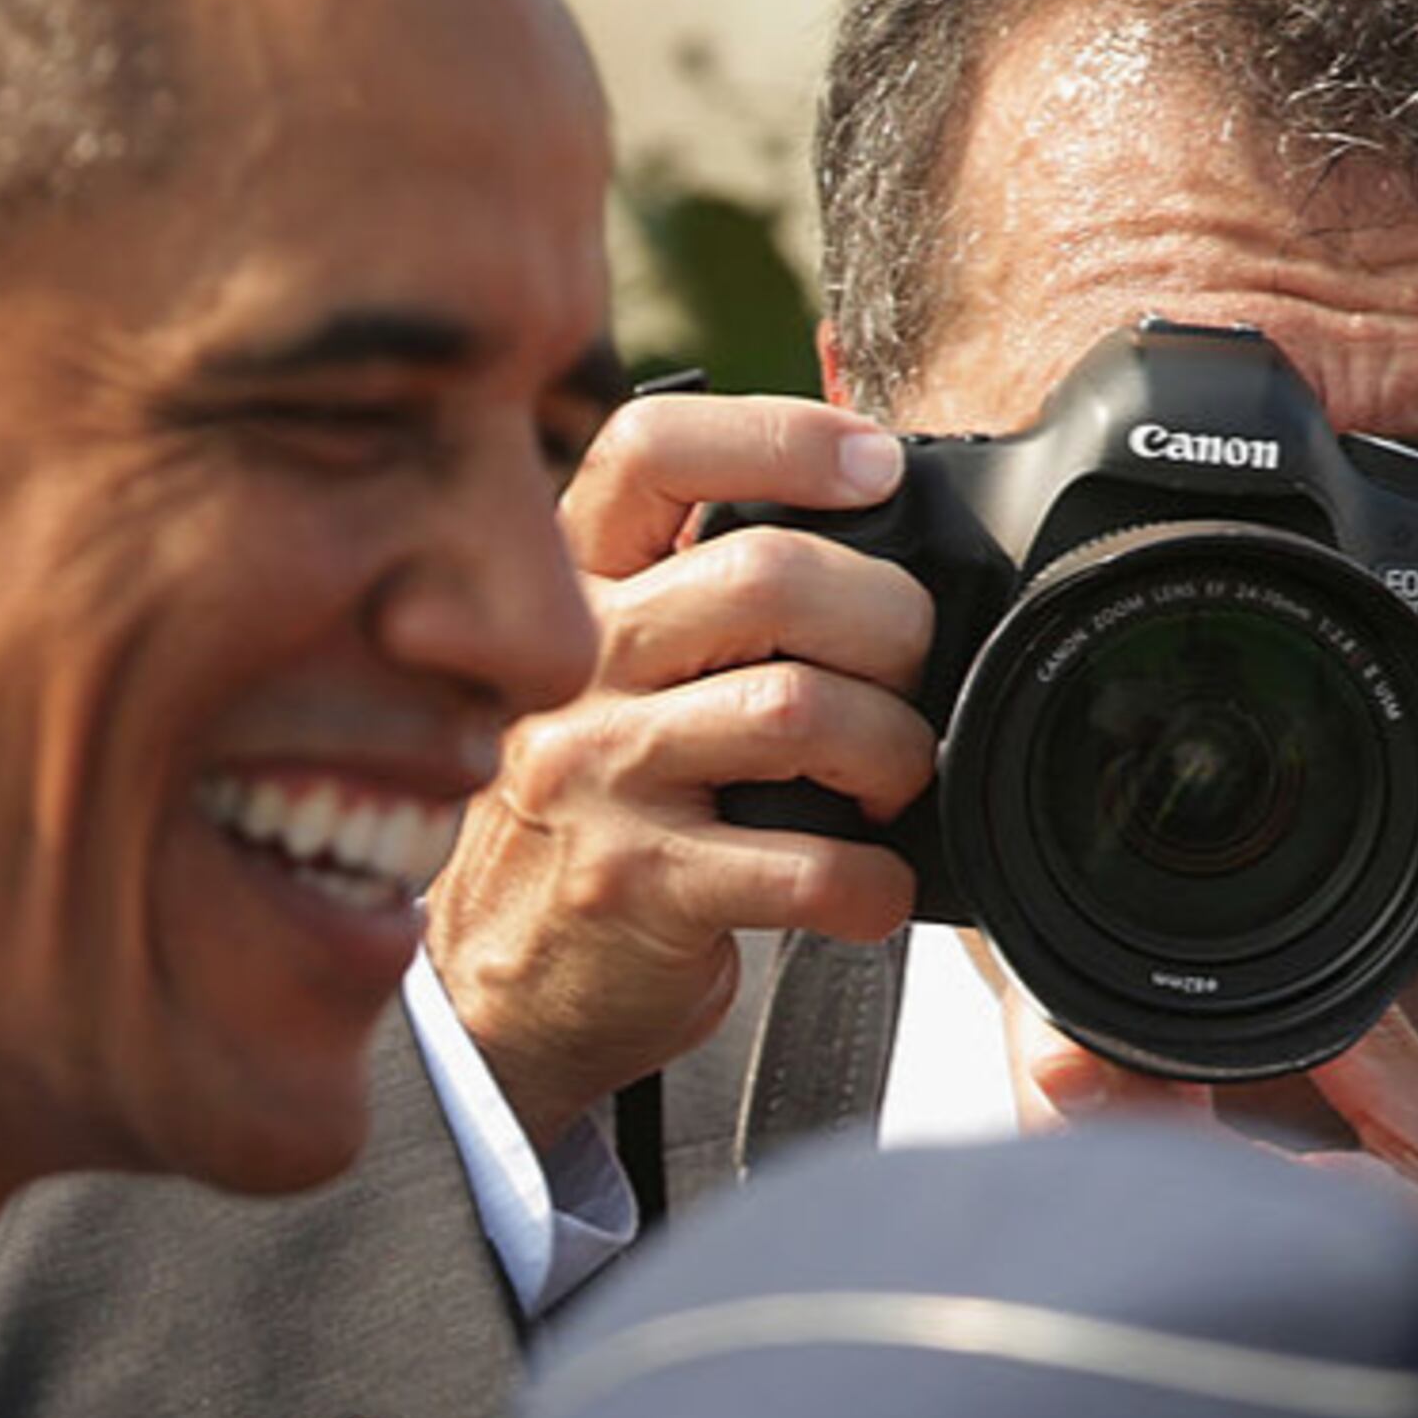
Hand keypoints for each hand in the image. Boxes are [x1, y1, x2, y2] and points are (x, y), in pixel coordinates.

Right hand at [426, 393, 938, 1152]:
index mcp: (579, 589)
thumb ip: (709, 603)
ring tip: (895, 783)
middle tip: (911, 673)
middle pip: (766, 574)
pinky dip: (874, 881)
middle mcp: (574, 664)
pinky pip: (807, 863)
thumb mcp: (623, 677)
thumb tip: (880, 533)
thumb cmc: (599, 813)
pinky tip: (871, 888)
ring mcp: (593, 771)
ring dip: (893, 751)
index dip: (778, 435)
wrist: (505, 982)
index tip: (873, 466)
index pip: (652, 449)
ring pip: (798, 709)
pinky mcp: (634, 882)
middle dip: (889, 621)